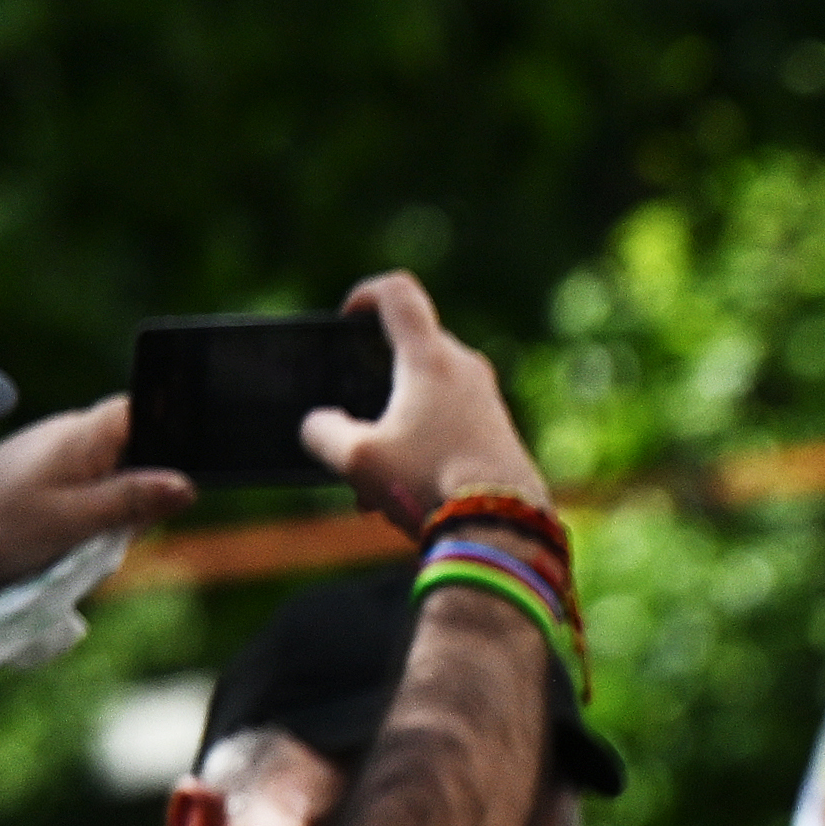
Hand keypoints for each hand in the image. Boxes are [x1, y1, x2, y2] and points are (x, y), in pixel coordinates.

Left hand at [0, 398, 193, 589]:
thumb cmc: (2, 524)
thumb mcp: (76, 520)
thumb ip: (133, 501)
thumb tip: (186, 485)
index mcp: (84, 434)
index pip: (146, 409)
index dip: (173, 435)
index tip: (177, 478)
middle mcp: (73, 434)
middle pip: (139, 450)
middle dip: (144, 493)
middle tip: (119, 529)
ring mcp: (59, 453)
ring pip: (118, 475)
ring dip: (118, 511)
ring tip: (89, 538)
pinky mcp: (48, 473)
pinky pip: (93, 489)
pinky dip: (95, 515)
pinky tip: (74, 537)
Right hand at [300, 272, 543, 531]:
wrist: (506, 533)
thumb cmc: (431, 485)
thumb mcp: (358, 459)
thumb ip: (323, 432)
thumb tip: (318, 425)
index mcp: (430, 358)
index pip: (399, 293)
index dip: (367, 294)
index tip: (348, 319)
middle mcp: (466, 370)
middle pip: (411, 352)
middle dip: (375, 387)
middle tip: (353, 429)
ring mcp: (489, 403)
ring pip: (429, 400)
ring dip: (396, 431)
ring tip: (372, 486)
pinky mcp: (503, 437)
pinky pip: (452, 429)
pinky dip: (422, 451)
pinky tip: (406, 499)